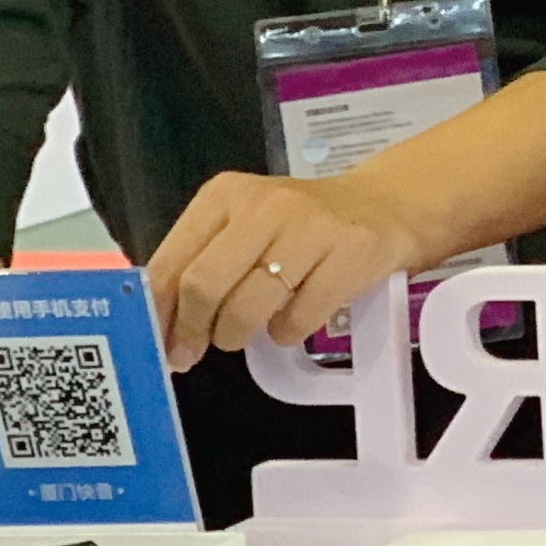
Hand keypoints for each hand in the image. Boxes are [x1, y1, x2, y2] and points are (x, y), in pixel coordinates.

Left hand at [145, 169, 428, 373]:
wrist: (386, 204)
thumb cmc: (302, 225)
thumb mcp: (244, 226)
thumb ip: (201, 262)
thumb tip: (160, 324)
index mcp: (225, 194)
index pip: (172, 261)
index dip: (160, 311)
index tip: (159, 343)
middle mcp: (265, 205)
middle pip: (205, 284)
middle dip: (194, 330)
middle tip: (194, 352)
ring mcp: (311, 227)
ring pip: (248, 307)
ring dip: (237, 335)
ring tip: (245, 333)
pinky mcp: (349, 253)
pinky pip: (298, 318)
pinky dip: (286, 333)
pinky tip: (291, 320)